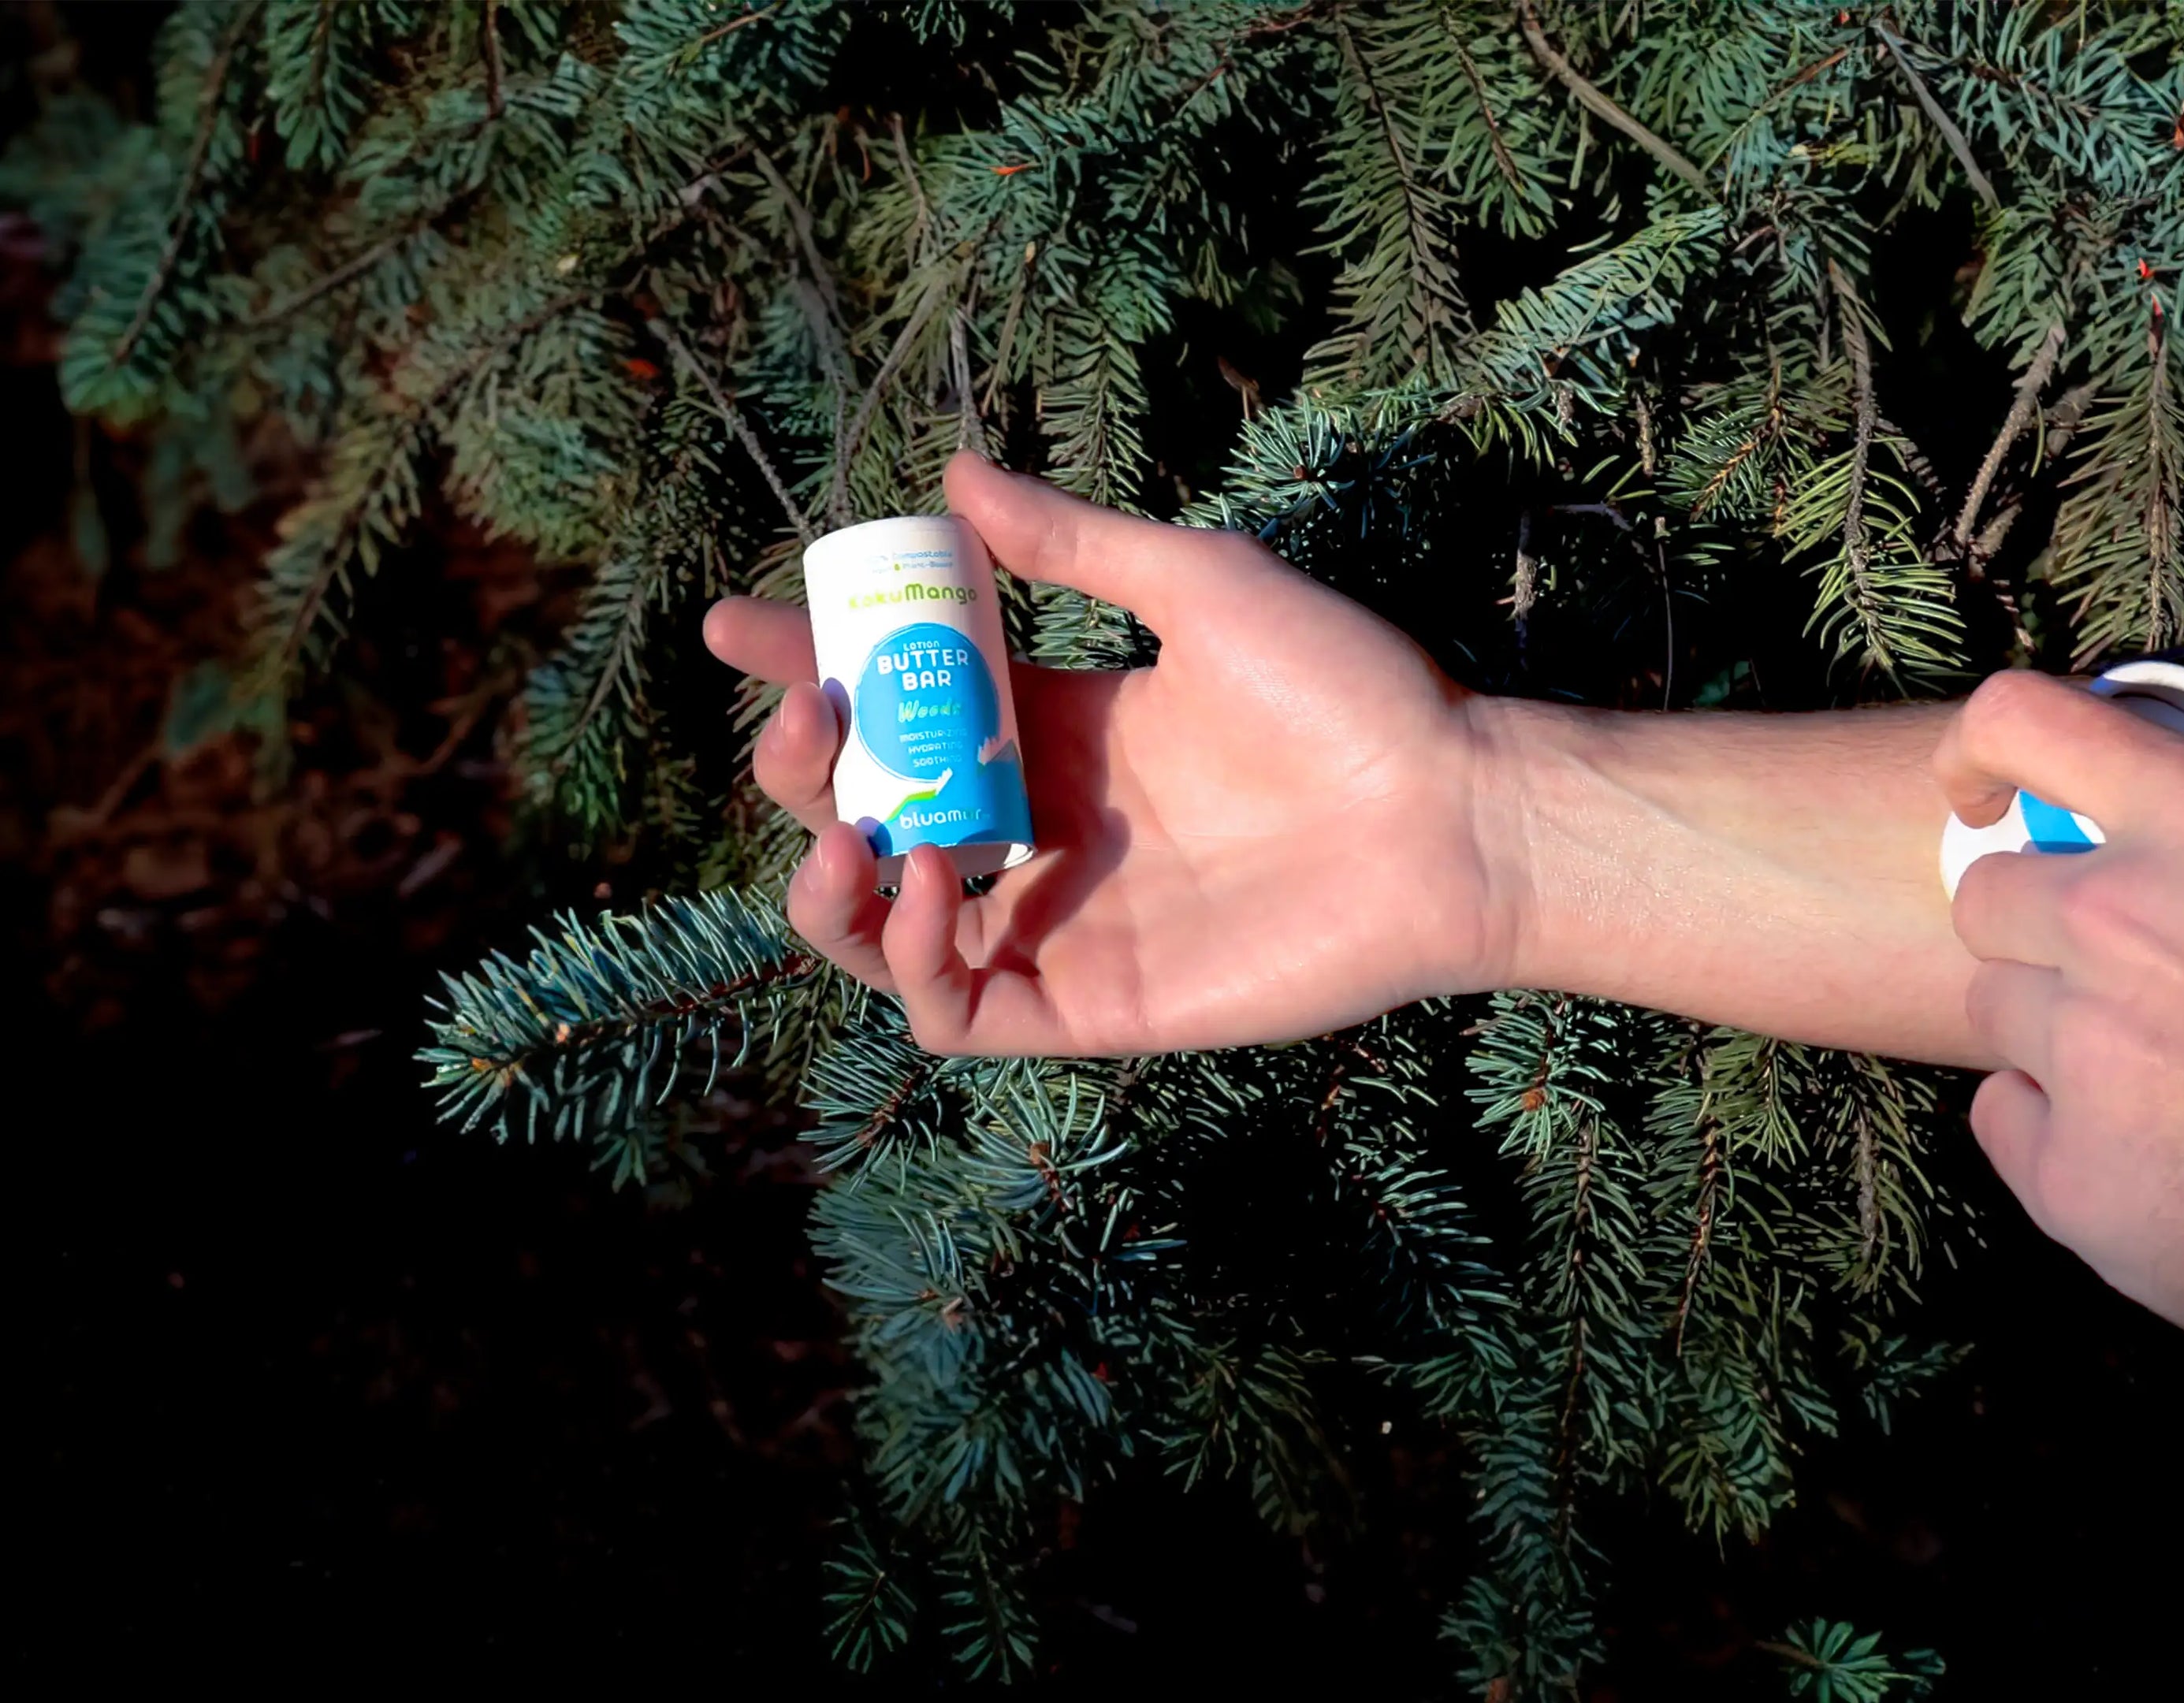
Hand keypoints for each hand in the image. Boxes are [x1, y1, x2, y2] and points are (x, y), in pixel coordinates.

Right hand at [706, 452, 1514, 1054]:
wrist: (1449, 810)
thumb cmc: (1349, 693)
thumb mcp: (1199, 588)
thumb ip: (1076, 546)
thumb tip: (952, 476)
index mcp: (1057, 728)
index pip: (897, 705)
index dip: (805, 667)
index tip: (733, 625)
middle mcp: (1042, 826)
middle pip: (866, 813)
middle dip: (799, 769)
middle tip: (802, 715)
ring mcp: (1060, 921)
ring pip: (880, 927)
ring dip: (828, 880)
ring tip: (849, 826)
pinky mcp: (1091, 1003)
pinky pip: (953, 1008)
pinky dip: (909, 957)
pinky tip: (927, 880)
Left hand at [1936, 671, 2183, 1330]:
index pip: (2025, 721)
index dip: (1987, 749)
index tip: (1987, 790)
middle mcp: (2118, 919)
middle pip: (1989, 894)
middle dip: (2043, 926)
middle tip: (2133, 973)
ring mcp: (2082, 1051)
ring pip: (1996, 1009)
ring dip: (2057, 1032)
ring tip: (2169, 1077)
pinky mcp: (2064, 1171)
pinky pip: (2004, 1119)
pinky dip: (2058, 1132)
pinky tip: (2152, 1151)